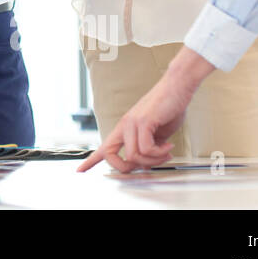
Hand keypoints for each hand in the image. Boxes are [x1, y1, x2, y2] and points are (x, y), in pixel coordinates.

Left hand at [78, 48, 213, 172]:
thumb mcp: (156, 134)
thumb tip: (146, 164)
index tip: (79, 171)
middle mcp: (124, 126)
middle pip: (111, 157)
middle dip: (130, 168)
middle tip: (151, 163)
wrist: (177, 87)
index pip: (104, 148)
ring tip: (166, 152)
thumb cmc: (168, 109)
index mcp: (124, 129)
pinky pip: (146, 149)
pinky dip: (159, 153)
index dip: (91, 161)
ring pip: (133, 156)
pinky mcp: (143, 121)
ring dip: (153, 160)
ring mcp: (132, 122)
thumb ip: (148, 148)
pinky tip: (169, 146)